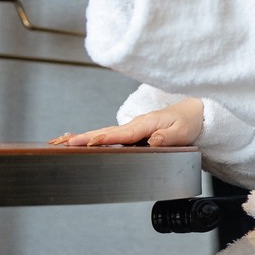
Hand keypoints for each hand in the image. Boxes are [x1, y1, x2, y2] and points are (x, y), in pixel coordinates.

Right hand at [49, 99, 203, 147]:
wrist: (194, 112)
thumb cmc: (187, 121)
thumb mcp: (182, 131)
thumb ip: (167, 137)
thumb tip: (152, 141)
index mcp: (145, 124)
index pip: (122, 133)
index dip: (105, 138)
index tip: (88, 141)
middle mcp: (135, 124)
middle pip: (105, 131)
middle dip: (82, 137)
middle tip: (62, 142)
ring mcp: (132, 128)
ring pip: (103, 132)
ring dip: (82, 137)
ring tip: (60, 142)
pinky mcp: (131, 132)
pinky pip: (109, 135)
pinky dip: (91, 137)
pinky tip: (78, 141)